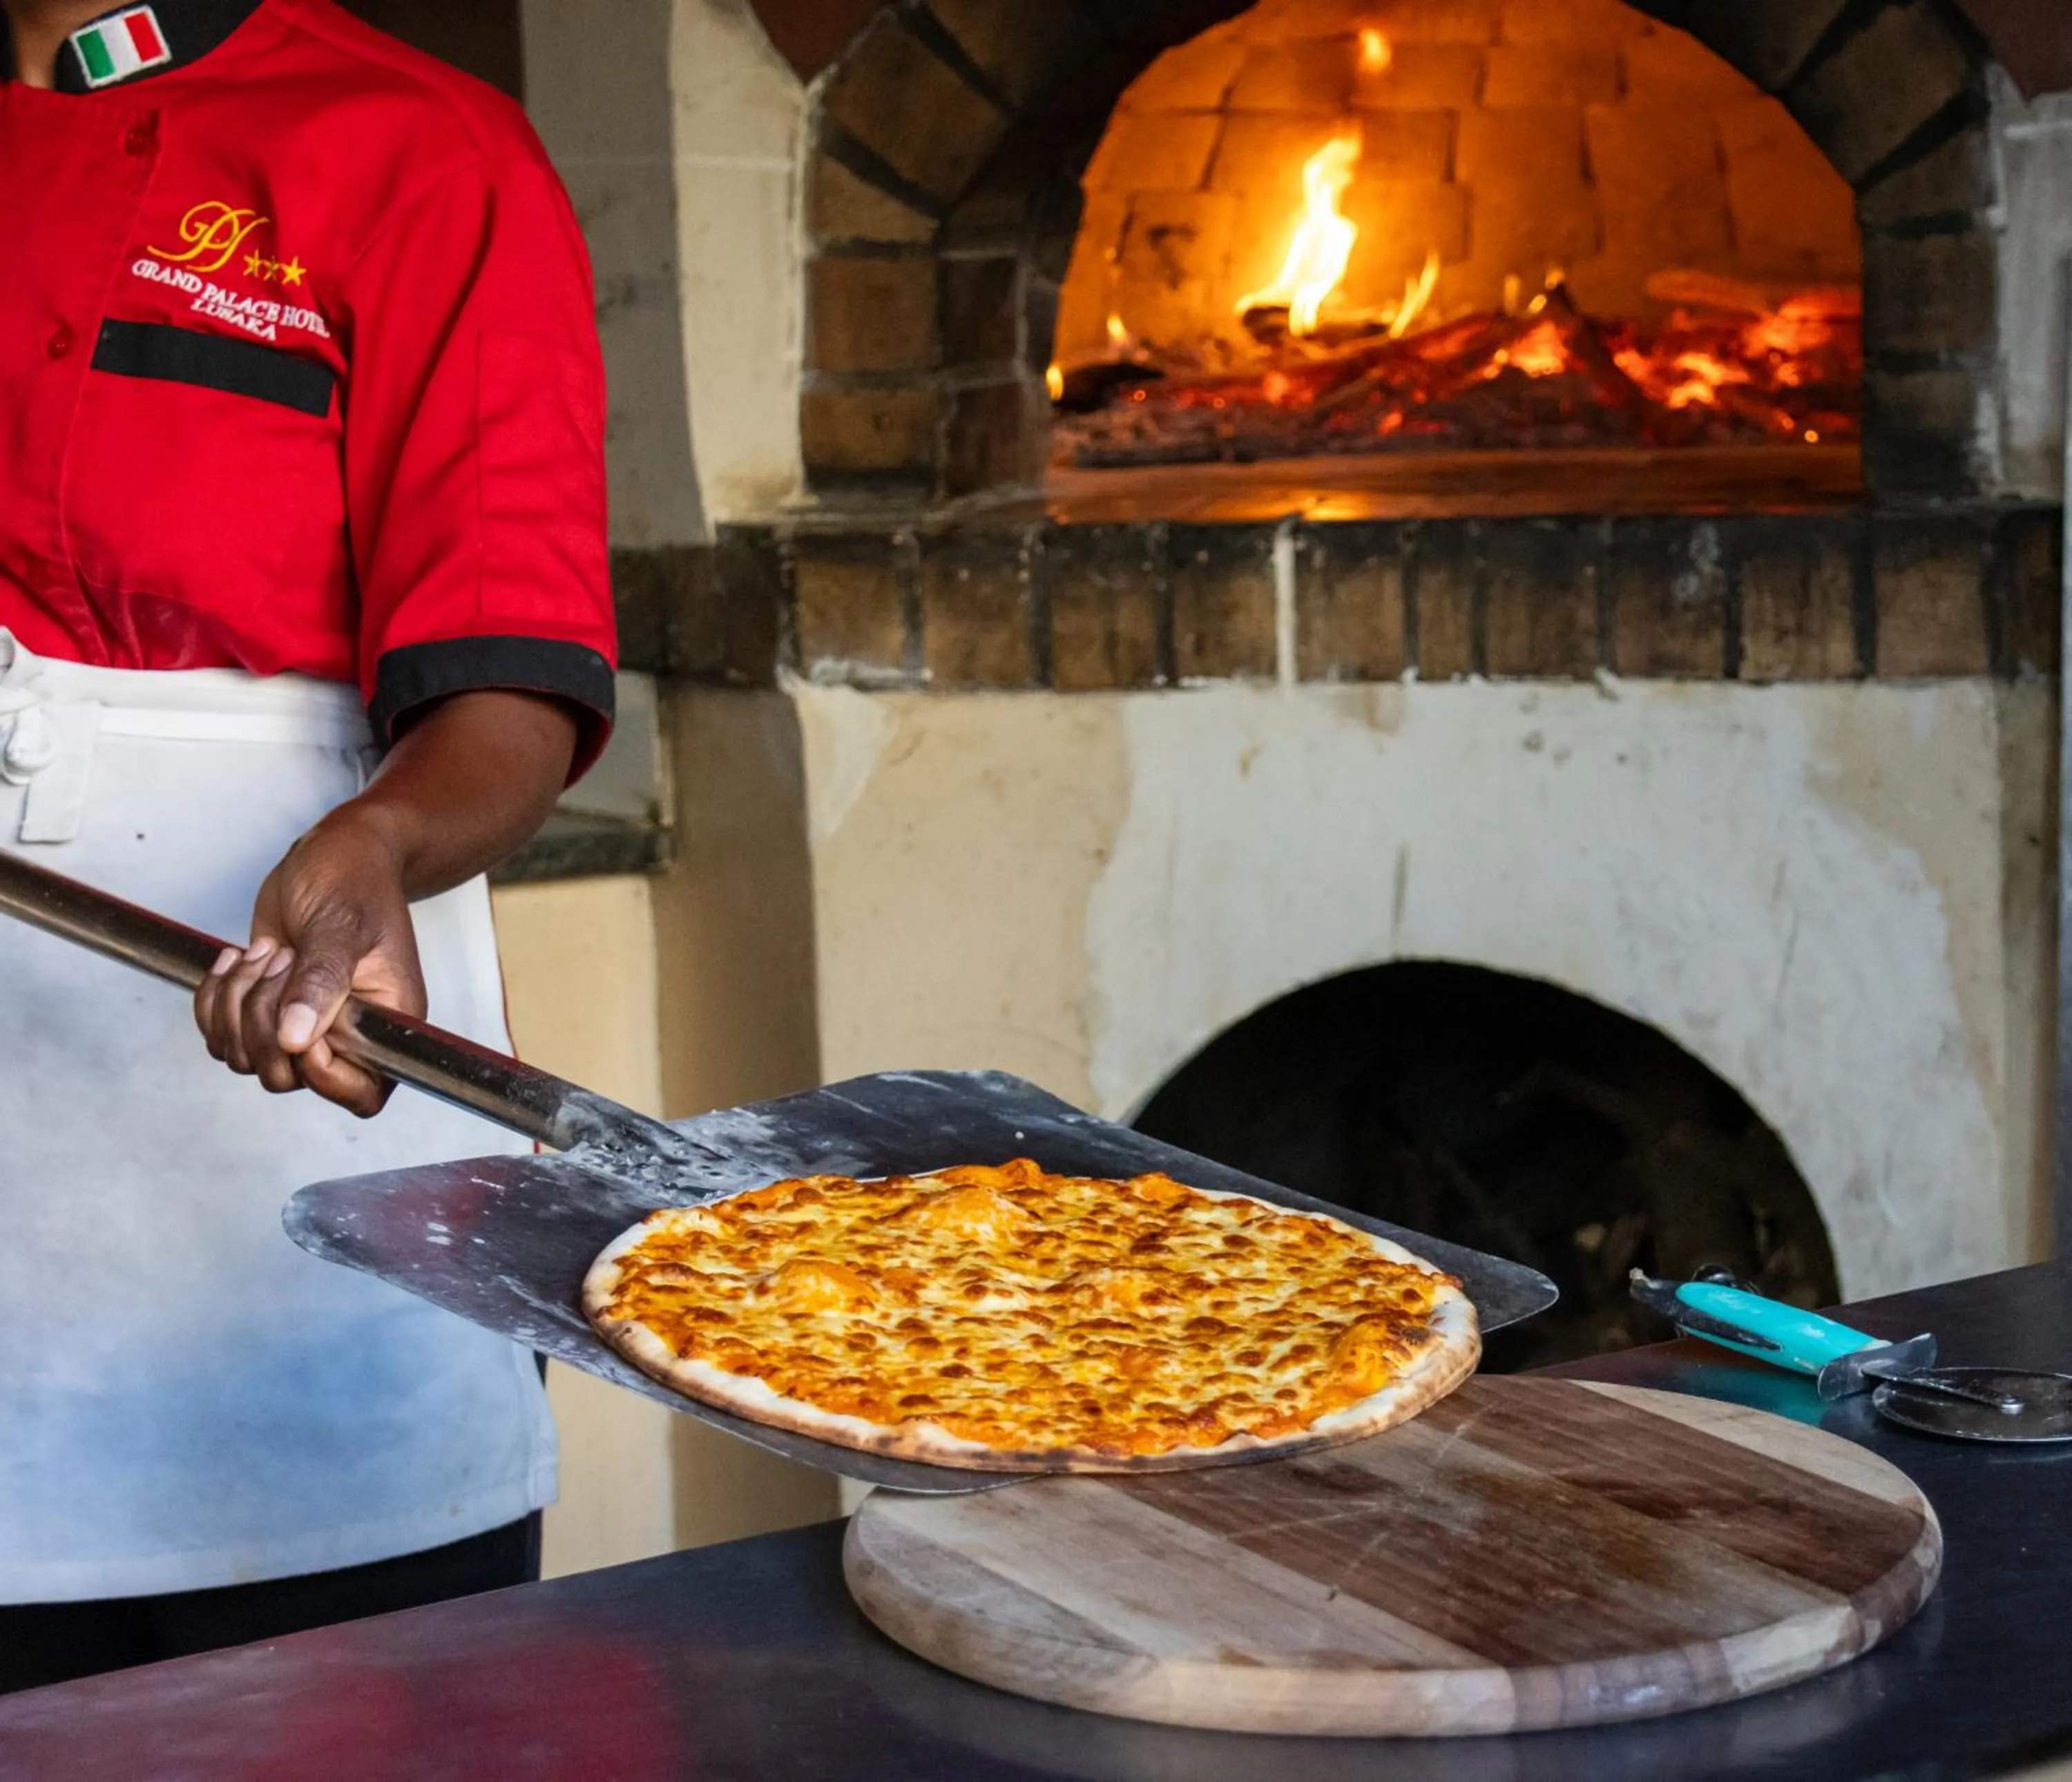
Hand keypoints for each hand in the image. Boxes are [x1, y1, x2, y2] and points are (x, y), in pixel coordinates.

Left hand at [192, 809, 424, 1114]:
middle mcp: (346, 1035)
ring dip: (236, 1004)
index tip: (298, 1023)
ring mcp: (303, 1026)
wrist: (332, 856)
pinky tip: (236, 958)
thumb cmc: (354, 881)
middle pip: (289, 1078)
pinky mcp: (267, 1012)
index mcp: (385, 1023)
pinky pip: (223, 1037)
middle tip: (277, 963)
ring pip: (247, 1057)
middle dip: (263, 1022)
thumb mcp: (342, 925)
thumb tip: (297, 1040)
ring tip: (261, 952)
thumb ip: (321, 982)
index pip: (361, 1092)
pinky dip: (214, 1000)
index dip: (320, 1073)